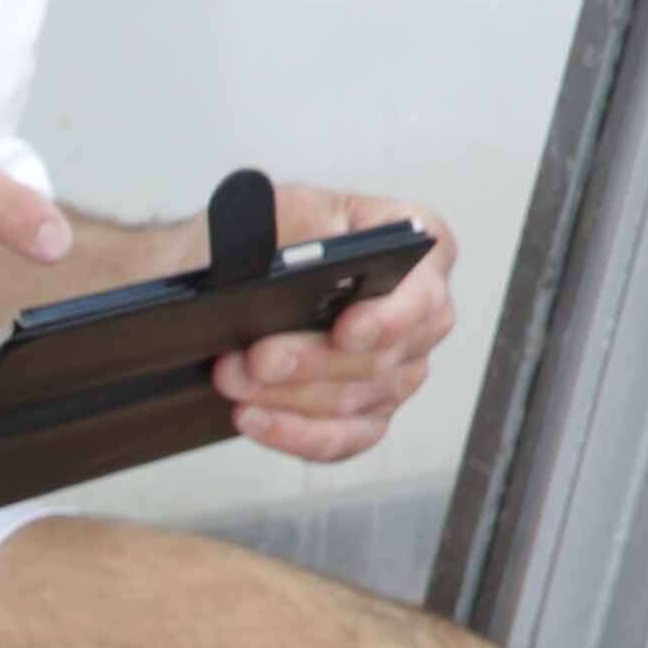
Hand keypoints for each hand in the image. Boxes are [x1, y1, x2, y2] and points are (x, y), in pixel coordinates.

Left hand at [213, 186, 457, 464]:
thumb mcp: (285, 207)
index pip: (422, 291)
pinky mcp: (366, 415)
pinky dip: (295, 434)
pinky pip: (342, 440)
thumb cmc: (267, 239)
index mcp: (420, 250)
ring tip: (233, 381)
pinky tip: (254, 418)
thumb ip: (304, 223)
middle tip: (255, 358)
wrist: (225, 280)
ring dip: (288, 397)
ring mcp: (398, 369)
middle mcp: (419, 314)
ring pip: (355, 400)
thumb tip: (307, 258)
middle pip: (383, 356)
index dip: (388, 318)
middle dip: (312, 362)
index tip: (345, 331)